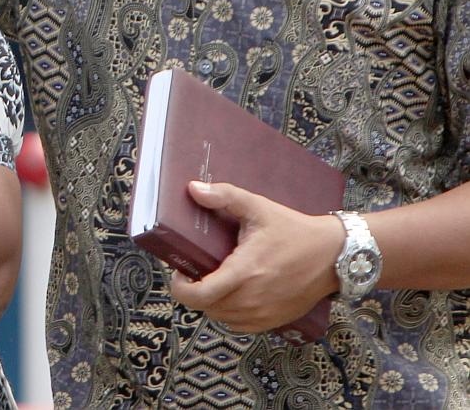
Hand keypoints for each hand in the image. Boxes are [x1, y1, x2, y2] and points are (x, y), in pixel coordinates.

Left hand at [169, 181, 343, 332]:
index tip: (181, 270)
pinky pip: (239, 325)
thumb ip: (224, 196)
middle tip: (196, 270)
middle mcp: (253, 298)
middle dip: (194, 291)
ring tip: (214, 280)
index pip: (199, 295)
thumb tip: (193, 188)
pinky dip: (230, 313)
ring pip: (220, 318)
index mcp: (245, 271)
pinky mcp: (274, 321)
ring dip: (211, 302)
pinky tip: (233, 293)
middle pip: (205, 307)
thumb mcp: (259, 207)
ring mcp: (264, 313)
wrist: (334, 255)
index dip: (180, 287)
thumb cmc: (294, 230)